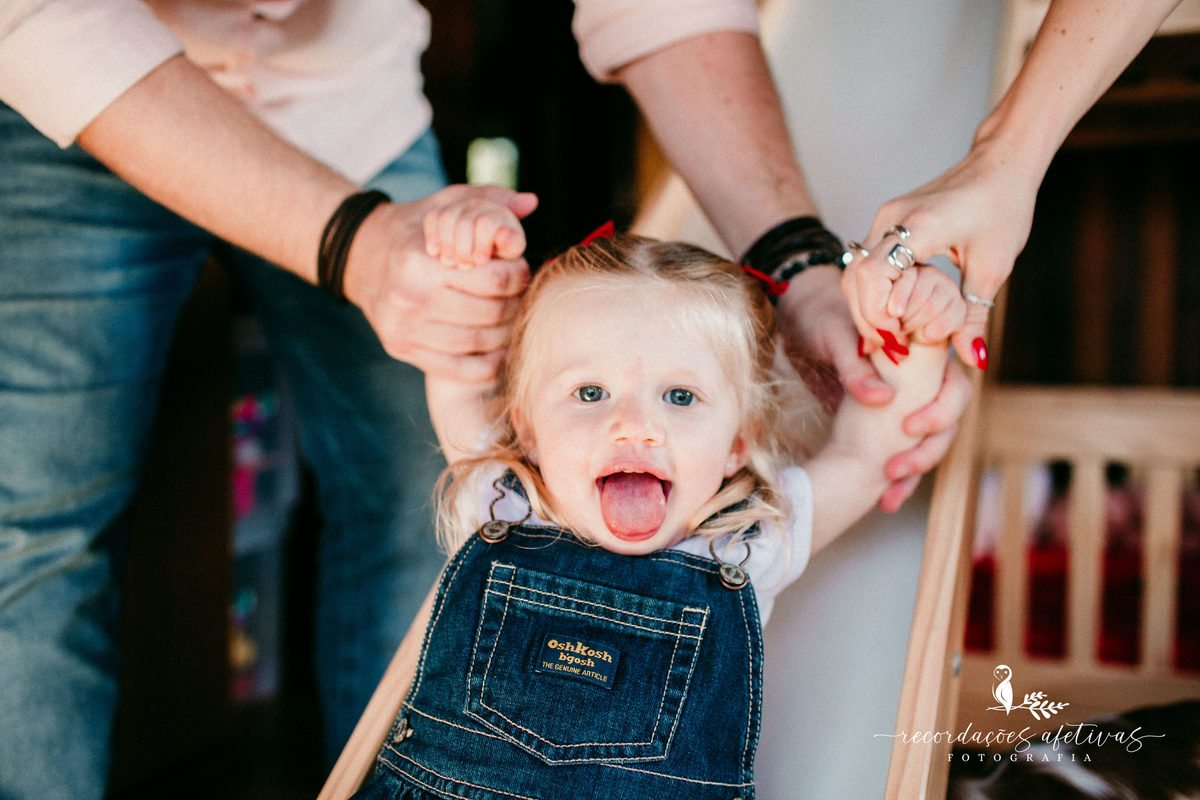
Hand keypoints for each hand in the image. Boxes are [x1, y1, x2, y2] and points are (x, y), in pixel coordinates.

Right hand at [343, 185, 536, 382]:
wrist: (363, 258)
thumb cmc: (416, 230)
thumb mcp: (446, 204)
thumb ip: (489, 198)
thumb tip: (531, 201)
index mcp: (420, 260)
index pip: (494, 278)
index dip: (518, 276)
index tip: (520, 272)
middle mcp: (409, 296)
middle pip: (490, 312)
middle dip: (514, 305)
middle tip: (520, 298)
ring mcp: (404, 327)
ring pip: (478, 342)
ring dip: (504, 335)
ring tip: (510, 319)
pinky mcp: (402, 349)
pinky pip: (459, 369)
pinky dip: (486, 364)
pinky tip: (496, 350)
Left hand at [780, 267, 972, 509]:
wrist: (802, 321)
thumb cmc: (824, 318)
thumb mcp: (836, 337)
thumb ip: (858, 365)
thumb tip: (881, 399)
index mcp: (925, 353)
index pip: (955, 386)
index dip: (942, 411)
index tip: (909, 429)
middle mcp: (923, 380)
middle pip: (947, 423)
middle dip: (925, 452)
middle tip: (892, 471)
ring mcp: (907, 402)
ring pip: (927, 443)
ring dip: (912, 474)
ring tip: (886, 499)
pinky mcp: (886, 420)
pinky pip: (902, 452)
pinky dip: (896, 478)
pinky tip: (882, 501)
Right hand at [841, 138, 1039, 368]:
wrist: (1001, 163)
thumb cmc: (1003, 207)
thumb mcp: (994, 268)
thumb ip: (975, 316)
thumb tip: (974, 360)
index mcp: (921, 227)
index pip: (872, 274)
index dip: (877, 312)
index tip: (900, 337)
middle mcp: (893, 218)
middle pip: (855, 276)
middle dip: (868, 317)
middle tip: (893, 346)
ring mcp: (886, 216)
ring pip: (854, 269)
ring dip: (867, 305)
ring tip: (892, 333)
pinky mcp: (887, 219)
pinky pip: (866, 260)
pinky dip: (873, 290)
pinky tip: (893, 312)